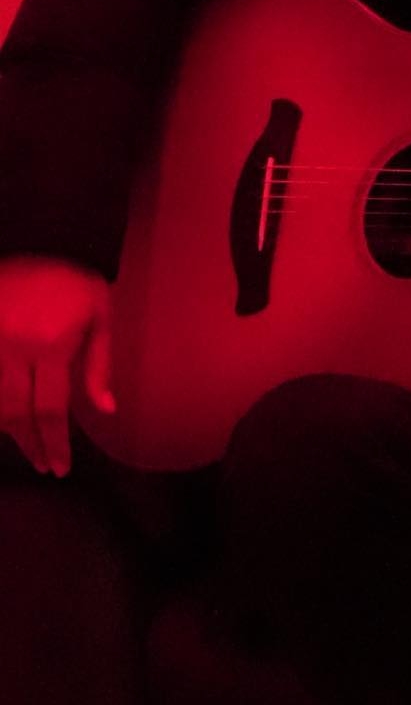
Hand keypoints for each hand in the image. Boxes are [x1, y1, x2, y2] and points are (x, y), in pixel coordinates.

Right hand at [0, 256, 114, 477]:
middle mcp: (15, 347)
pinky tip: (6, 420)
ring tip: (27, 449)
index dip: (53, 442)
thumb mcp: (100, 317)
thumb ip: (99, 365)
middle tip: (44, 467)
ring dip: (9, 430)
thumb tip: (106, 410)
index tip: (58, 467)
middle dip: (31, 444)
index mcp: (51, 344)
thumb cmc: (75, 280)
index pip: (50, 407)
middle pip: (17, 412)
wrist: (40, 237)